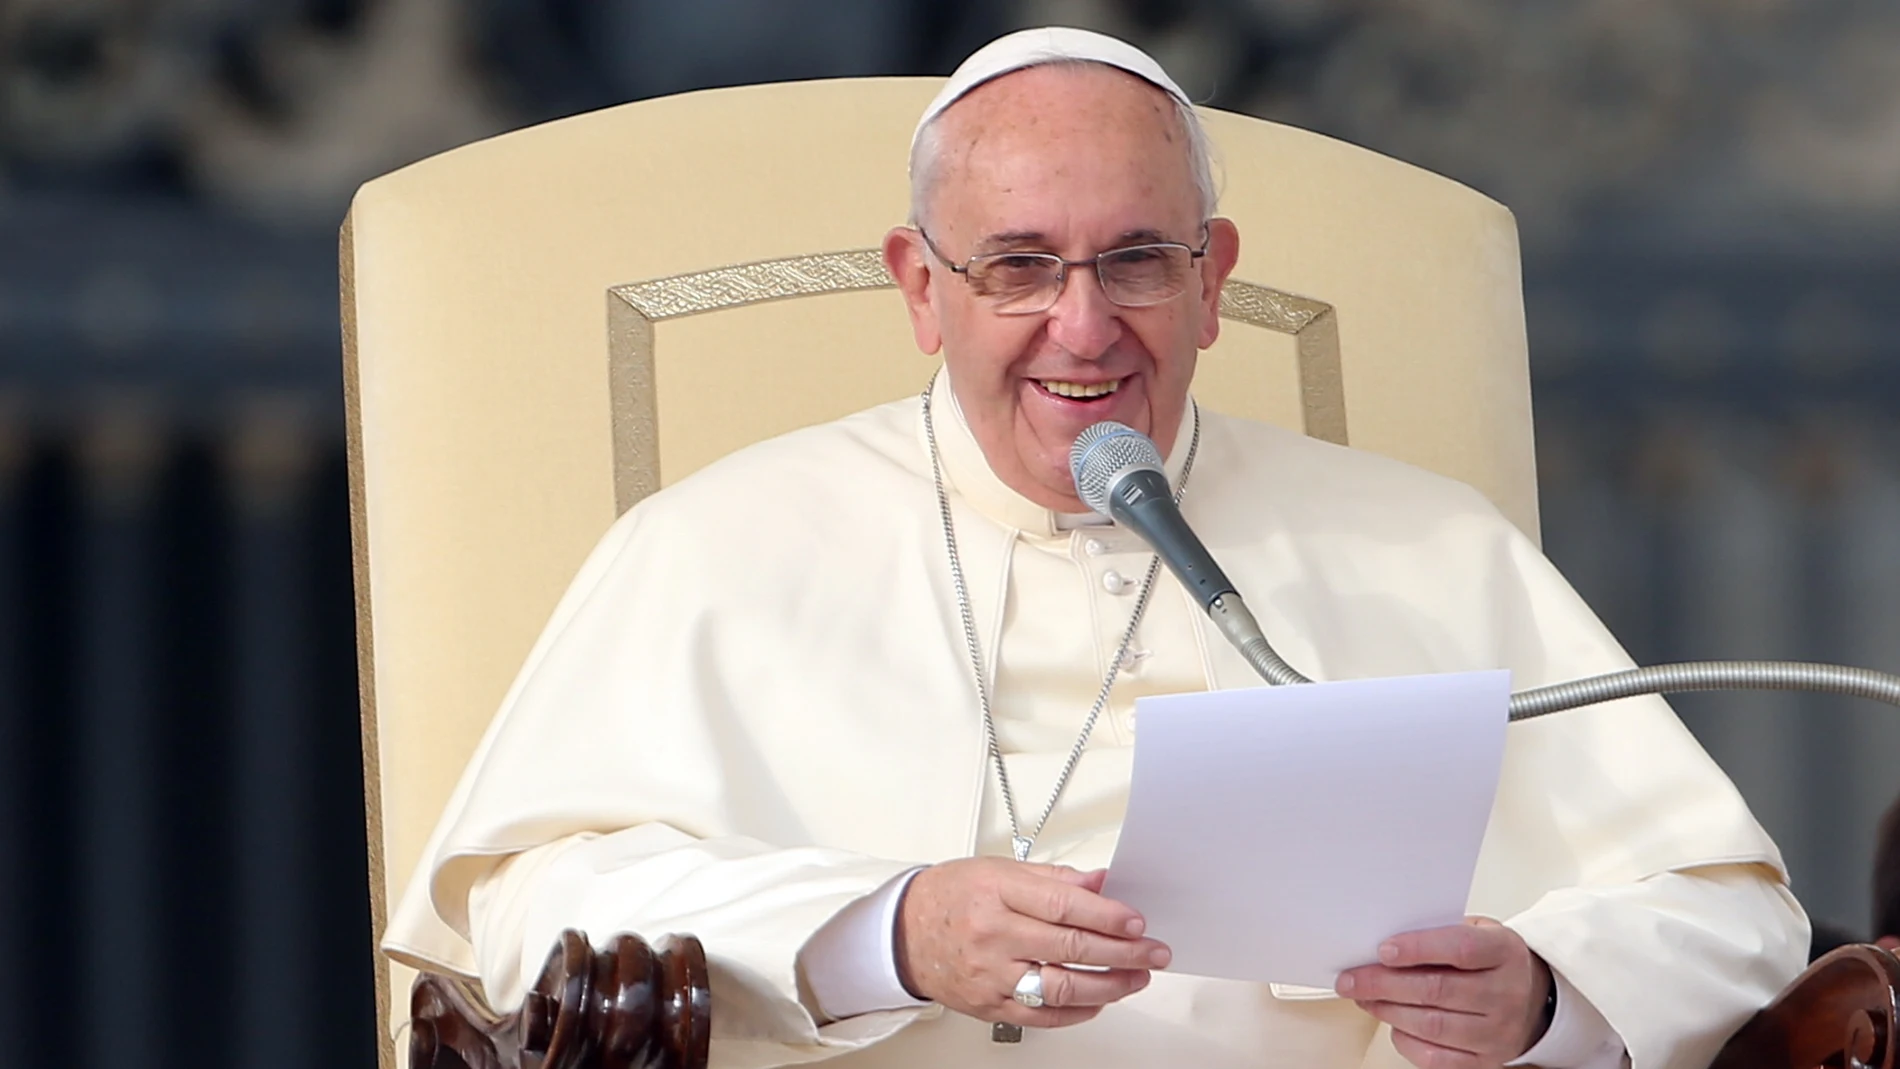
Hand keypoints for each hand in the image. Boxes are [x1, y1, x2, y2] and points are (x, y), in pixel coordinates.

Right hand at [895, 858, 1170, 1029]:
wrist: (903, 934)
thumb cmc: (950, 896)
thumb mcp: (999, 870)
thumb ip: (1053, 878)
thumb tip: (1101, 883)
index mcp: (995, 892)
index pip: (1063, 905)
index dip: (1108, 915)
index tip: (1137, 921)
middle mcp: (992, 935)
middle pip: (1069, 947)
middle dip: (1122, 951)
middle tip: (1153, 952)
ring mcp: (990, 975)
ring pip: (1061, 987)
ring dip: (1108, 985)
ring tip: (1135, 978)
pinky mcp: (989, 1005)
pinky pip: (1042, 1014)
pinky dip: (1077, 1010)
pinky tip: (1099, 1000)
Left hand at [1336, 917, 1552, 1068]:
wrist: (1531, 1001)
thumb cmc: (1490, 961)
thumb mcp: (1478, 932)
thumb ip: (1440, 932)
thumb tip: (1384, 946)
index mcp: (1505, 952)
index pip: (1461, 949)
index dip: (1419, 948)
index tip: (1383, 949)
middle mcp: (1506, 994)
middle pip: (1438, 990)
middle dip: (1385, 984)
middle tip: (1351, 979)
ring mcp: (1498, 1032)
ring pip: (1432, 1025)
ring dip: (1388, 1011)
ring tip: (1363, 998)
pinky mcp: (1485, 1061)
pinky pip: (1436, 1057)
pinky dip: (1404, 1040)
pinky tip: (1390, 1022)